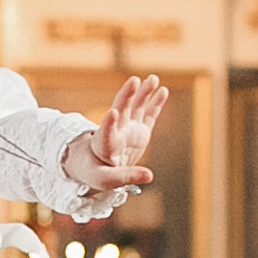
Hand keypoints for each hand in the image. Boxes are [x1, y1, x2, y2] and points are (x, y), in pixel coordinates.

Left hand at [71, 74, 168, 191]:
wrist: (95, 162)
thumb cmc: (96, 172)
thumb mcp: (106, 179)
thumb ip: (126, 176)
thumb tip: (149, 176)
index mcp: (103, 145)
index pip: (105, 134)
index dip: (108, 124)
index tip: (112, 113)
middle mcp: (116, 131)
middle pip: (120, 111)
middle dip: (126, 97)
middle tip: (133, 81)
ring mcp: (129, 128)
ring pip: (136, 107)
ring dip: (143, 93)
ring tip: (152, 78)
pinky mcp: (140, 131)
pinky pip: (149, 115)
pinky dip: (155, 103)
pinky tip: (163, 90)